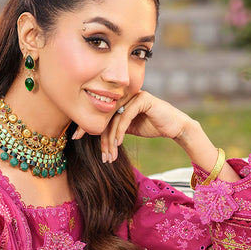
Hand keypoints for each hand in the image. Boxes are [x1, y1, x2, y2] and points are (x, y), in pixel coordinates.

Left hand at [72, 90, 191, 161]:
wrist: (175, 127)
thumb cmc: (153, 126)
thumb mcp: (129, 127)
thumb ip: (115, 126)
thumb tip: (98, 133)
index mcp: (120, 99)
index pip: (100, 111)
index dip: (87, 124)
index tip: (75, 137)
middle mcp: (125, 94)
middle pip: (104, 113)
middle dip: (94, 133)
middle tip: (89, 147)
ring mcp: (134, 95)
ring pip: (114, 118)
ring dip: (110, 139)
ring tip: (109, 154)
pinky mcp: (143, 99)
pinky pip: (125, 116)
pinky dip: (120, 131)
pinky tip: (118, 143)